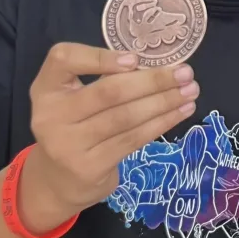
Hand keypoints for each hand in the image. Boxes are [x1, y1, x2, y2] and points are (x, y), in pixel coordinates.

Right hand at [22, 43, 198, 231]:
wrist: (58, 180)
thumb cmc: (77, 126)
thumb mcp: (77, 98)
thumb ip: (106, 78)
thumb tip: (161, 64)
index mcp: (46, 88)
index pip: (63, 60)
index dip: (100, 57)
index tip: (136, 58)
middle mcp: (50, 115)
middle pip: (108, 92)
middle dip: (153, 81)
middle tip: (186, 73)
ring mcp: (67, 144)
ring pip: (126, 117)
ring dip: (165, 102)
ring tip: (192, 91)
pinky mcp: (88, 166)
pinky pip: (133, 139)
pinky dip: (162, 123)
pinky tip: (181, 112)